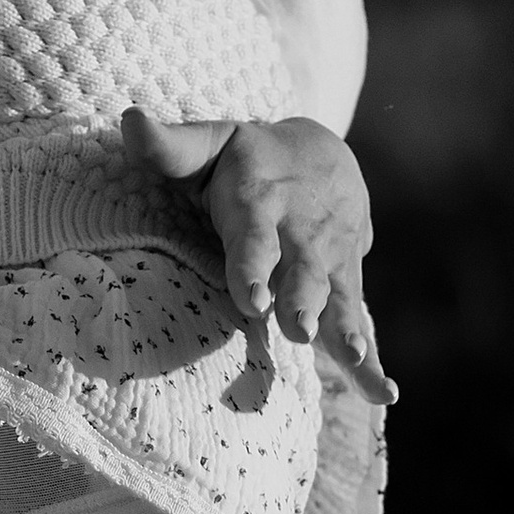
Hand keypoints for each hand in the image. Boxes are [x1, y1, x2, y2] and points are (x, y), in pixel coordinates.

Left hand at [125, 107, 394, 403]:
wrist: (322, 153)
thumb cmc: (245, 159)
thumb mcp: (210, 142)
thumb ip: (170, 146)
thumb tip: (129, 120)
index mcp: (261, 202)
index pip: (255, 237)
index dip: (252, 266)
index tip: (251, 299)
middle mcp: (301, 232)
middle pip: (304, 270)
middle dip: (303, 300)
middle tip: (299, 330)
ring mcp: (329, 259)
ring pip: (338, 296)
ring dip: (345, 328)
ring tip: (353, 358)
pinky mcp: (348, 280)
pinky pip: (357, 320)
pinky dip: (372, 358)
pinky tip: (384, 393)